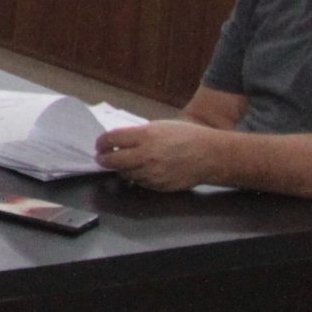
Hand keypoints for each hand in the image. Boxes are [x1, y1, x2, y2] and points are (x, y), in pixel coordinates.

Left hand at [94, 121, 229, 191]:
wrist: (211, 155)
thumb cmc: (187, 136)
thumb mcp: (160, 126)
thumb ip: (138, 134)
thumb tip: (119, 141)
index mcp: (146, 135)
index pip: (112, 139)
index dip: (101, 143)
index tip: (100, 145)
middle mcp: (147, 155)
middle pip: (112, 161)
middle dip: (103, 159)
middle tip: (101, 158)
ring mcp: (153, 173)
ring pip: (125, 174)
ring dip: (121, 168)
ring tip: (123, 163)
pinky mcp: (159, 185)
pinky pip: (140, 182)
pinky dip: (136, 176)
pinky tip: (140, 170)